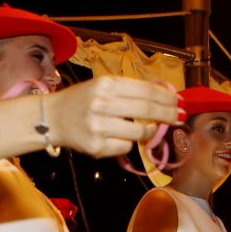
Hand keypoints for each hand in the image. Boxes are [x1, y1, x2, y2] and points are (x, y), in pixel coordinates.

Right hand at [45, 77, 179, 157]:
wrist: (52, 118)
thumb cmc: (82, 100)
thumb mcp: (103, 86)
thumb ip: (130, 90)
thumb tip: (164, 97)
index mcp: (107, 84)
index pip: (146, 90)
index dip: (166, 97)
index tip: (178, 101)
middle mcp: (102, 103)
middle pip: (147, 110)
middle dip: (168, 114)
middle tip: (179, 116)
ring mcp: (99, 126)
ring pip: (140, 132)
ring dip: (151, 132)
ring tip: (151, 129)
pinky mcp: (97, 146)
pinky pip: (126, 146)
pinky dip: (130, 142)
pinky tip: (122, 137)